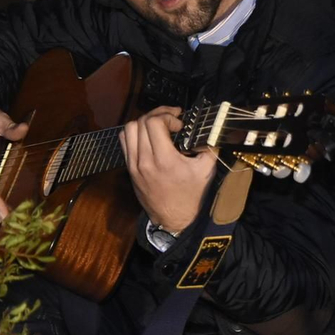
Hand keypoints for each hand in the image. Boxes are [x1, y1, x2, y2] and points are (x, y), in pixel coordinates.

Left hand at [120, 106, 215, 234]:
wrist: (175, 220)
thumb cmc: (192, 196)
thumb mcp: (207, 170)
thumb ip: (209, 145)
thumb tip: (209, 127)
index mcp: (164, 160)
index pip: (154, 123)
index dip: (167, 116)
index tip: (180, 124)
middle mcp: (145, 161)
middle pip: (141, 122)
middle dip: (158, 115)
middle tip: (171, 119)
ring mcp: (134, 166)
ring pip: (129, 130)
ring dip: (144, 123)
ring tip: (158, 125)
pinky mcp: (130, 170)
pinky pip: (125, 142)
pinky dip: (135, 134)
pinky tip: (148, 137)